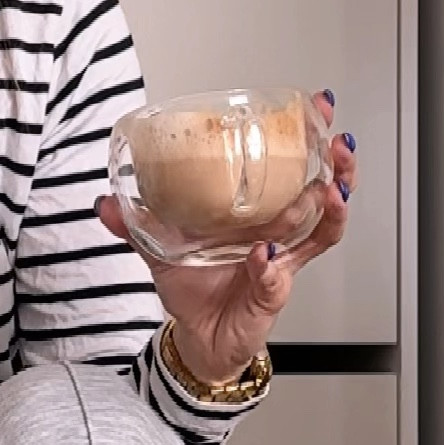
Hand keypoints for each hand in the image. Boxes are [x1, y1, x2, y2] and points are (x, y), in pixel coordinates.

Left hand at [99, 112, 356, 381]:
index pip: (291, 165)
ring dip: (332, 205)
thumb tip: (105, 201)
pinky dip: (275, 266)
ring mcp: (280, 259)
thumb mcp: (160, 249)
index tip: (316, 106)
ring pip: (322, 228)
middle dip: (337, 164)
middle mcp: (276, 231)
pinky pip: (282, 275)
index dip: (308, 135)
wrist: (198, 338)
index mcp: (255, 211)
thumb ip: (136, 224)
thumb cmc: (193, 291)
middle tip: (338, 143)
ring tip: (333, 187)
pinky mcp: (272, 291)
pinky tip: (269, 253)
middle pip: (323, 189)